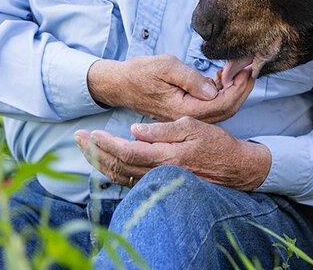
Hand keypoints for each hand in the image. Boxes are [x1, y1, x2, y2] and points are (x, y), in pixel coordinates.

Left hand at [74, 115, 270, 190]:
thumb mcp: (193, 127)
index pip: (126, 152)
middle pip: (118, 167)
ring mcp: (159, 181)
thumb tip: (135, 130)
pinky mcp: (161, 184)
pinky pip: (131, 181)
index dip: (105, 144)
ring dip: (100, 163)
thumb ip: (163, 130)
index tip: (90, 133)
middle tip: (78, 138)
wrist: (235, 168)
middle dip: (95, 152)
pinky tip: (106, 162)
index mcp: (165, 156)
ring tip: (85, 148)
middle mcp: (159, 173)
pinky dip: (114, 172)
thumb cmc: (216, 144)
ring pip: (121, 176)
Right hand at [87, 55, 255, 122]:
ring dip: (233, 91)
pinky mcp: (186, 112)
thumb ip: (190, 79)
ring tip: (237, 70)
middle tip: (249, 68)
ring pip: (220, 110)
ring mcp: (186, 117)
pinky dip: (221, 92)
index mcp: (183, 110)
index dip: (238, 88)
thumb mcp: (165, 67)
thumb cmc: (140, 72)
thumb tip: (213, 89)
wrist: (120, 84)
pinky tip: (221, 77)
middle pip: (226, 110)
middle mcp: (187, 118)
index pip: (221, 104)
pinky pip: (210, 107)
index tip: (247, 69)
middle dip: (242, 89)